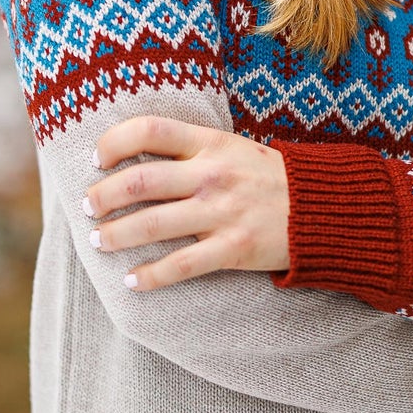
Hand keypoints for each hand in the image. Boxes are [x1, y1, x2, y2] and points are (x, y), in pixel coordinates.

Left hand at [82, 116, 289, 291]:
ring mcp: (222, 212)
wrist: (323, 209)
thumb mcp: (234, 148)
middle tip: (88, 208)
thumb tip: (139, 158)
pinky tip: (132, 282)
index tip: (97, 159)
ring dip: (115, 235)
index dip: (114, 142)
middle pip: (139, 181)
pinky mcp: (233, 248)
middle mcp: (212, 175)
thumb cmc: (271, 178)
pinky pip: (181, 266)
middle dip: (102, 197)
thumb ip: (192, 150)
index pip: (149, 130)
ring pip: (151, 225)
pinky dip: (150, 277)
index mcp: (211, 143)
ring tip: (99, 241)